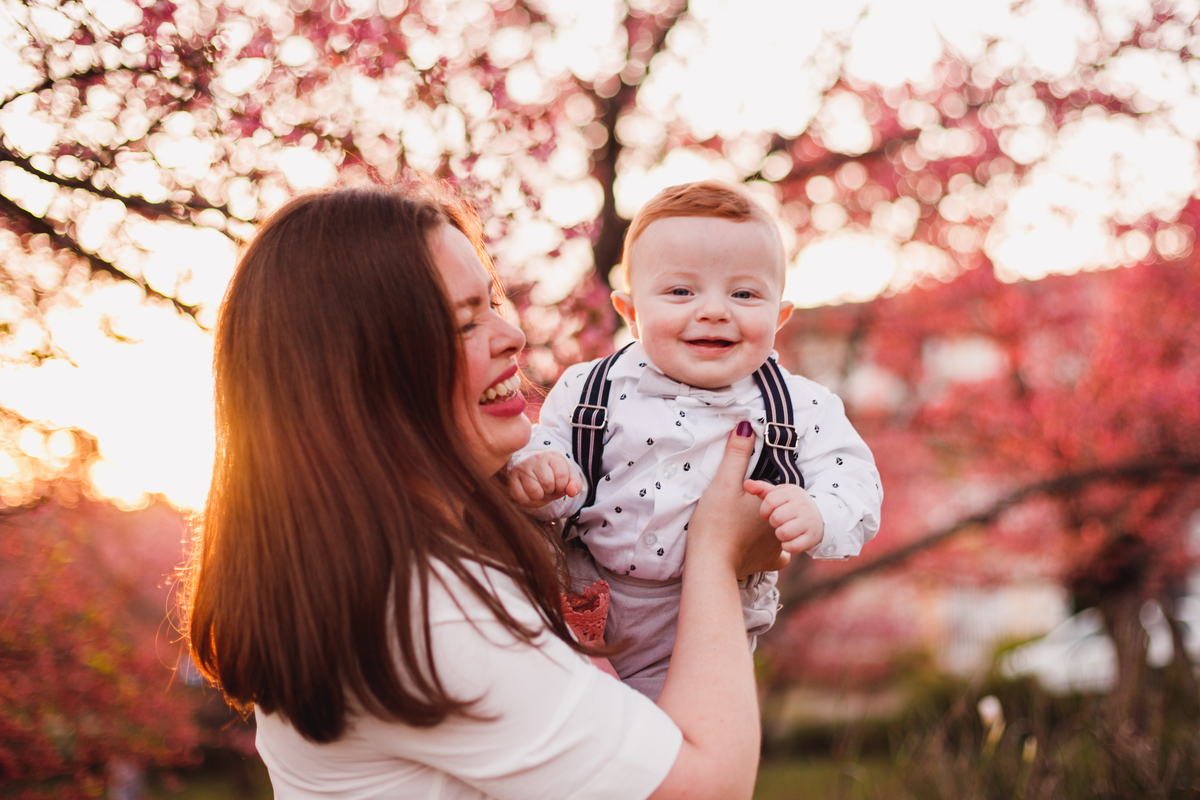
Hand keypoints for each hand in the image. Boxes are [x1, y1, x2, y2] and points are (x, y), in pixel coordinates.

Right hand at [507, 450, 581, 507]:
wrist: (532, 468)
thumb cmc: (551, 474)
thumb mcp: (566, 476)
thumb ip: (574, 484)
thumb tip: (572, 492)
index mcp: (552, 457)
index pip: (561, 476)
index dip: (562, 486)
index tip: (559, 484)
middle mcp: (535, 460)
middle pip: (548, 483)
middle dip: (551, 491)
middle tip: (548, 488)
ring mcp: (522, 469)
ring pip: (534, 491)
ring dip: (539, 496)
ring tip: (540, 490)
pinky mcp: (511, 479)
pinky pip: (520, 496)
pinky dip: (527, 500)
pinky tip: (530, 494)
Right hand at [689, 424, 790, 577]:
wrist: (710, 561)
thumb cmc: (716, 520)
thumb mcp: (724, 482)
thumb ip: (737, 454)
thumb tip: (746, 426)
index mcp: (773, 501)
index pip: (775, 489)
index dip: (760, 488)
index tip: (746, 490)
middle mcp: (781, 522)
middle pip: (780, 508)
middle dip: (770, 506)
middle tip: (749, 506)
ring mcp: (777, 544)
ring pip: (781, 530)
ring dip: (772, 527)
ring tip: (752, 525)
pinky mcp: (768, 563)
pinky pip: (778, 557)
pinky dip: (770, 552)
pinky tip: (759, 548)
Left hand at [743, 481, 824, 554]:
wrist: (818, 517)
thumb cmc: (791, 505)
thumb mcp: (778, 494)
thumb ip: (761, 488)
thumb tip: (746, 484)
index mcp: (792, 493)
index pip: (770, 501)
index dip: (764, 510)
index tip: (768, 513)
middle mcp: (802, 506)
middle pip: (776, 518)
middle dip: (773, 522)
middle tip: (777, 522)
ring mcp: (808, 522)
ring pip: (783, 533)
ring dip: (779, 534)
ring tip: (783, 530)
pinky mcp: (811, 537)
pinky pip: (793, 546)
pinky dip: (787, 546)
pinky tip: (789, 540)